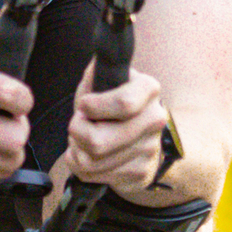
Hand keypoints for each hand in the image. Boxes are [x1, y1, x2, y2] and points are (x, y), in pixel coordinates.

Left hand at [62, 63, 171, 198]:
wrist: (138, 135)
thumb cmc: (112, 103)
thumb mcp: (103, 79)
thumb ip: (96, 70)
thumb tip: (99, 55)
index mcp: (148, 90)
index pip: (123, 103)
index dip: (93, 107)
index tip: (84, 105)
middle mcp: (155, 120)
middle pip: (98, 141)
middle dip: (77, 133)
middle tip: (80, 124)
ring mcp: (149, 150)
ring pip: (91, 162)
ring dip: (78, 150)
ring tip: (85, 139)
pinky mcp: (140, 173)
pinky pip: (94, 176)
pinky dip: (84, 167)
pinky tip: (93, 156)